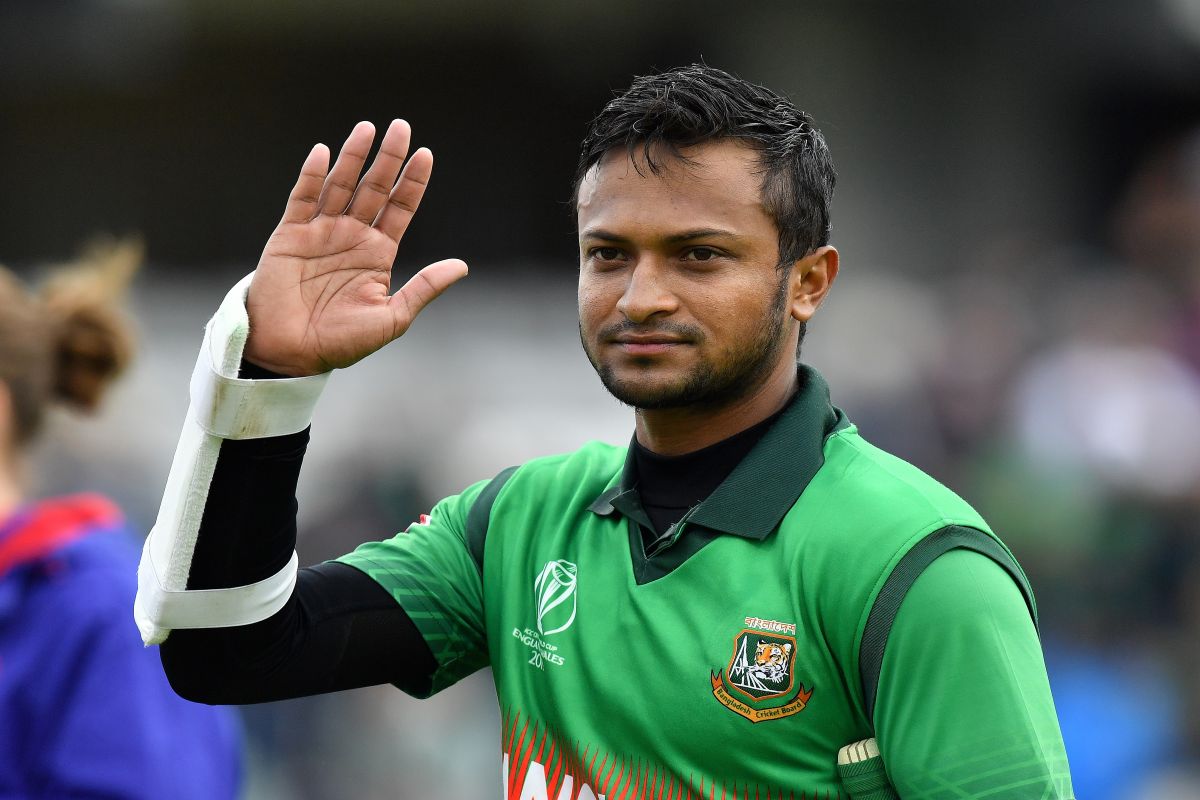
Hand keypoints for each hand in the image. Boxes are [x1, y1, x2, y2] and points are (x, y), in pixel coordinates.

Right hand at [244, 120, 467, 375]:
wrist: (291, 353)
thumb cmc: (342, 342)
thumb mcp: (393, 317)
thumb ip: (424, 288)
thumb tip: (461, 266)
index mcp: (378, 253)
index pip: (400, 208)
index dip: (413, 181)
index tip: (426, 154)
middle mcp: (351, 236)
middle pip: (374, 188)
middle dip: (388, 159)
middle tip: (402, 127)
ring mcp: (320, 232)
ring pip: (341, 185)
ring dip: (353, 157)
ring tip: (368, 128)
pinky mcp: (290, 235)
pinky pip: (303, 198)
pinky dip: (313, 176)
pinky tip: (324, 153)